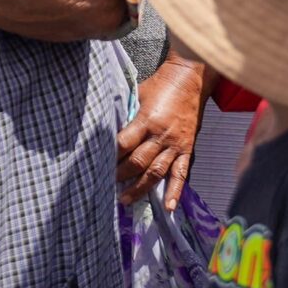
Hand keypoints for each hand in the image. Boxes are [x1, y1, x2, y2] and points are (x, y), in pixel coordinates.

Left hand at [117, 55, 207, 206]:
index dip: (110, 156)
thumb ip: (125, 114)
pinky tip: (169, 207)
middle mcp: (161, 135)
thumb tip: (107, 130)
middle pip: (138, 161)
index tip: (97, 164)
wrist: (190, 80)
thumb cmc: (159, 85)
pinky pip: (181, 173)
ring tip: (125, 200)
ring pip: (156, 171)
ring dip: (140, 188)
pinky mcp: (187, 149)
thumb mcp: (137, 95)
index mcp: (146, 119)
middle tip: (105, 186)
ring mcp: (175, 144)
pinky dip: (175, 191)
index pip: (124, 143)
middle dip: (121, 175)